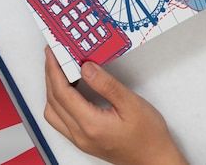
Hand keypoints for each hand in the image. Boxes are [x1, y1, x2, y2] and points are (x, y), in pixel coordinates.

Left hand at [44, 47, 186, 164]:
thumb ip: (106, 84)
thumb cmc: (148, 135)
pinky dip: (58, 100)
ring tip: (59, 68)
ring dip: (52, 89)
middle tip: (53, 54)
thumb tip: (85, 67)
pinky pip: (60, 119)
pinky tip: (68, 87)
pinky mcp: (83, 140)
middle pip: (53, 101)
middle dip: (50, 75)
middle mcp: (80, 135)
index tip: (52, 52)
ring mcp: (80, 140)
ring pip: (53, 112)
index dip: (54, 69)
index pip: (62, 93)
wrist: (155, 160)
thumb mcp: (131, 103)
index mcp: (91, 124)